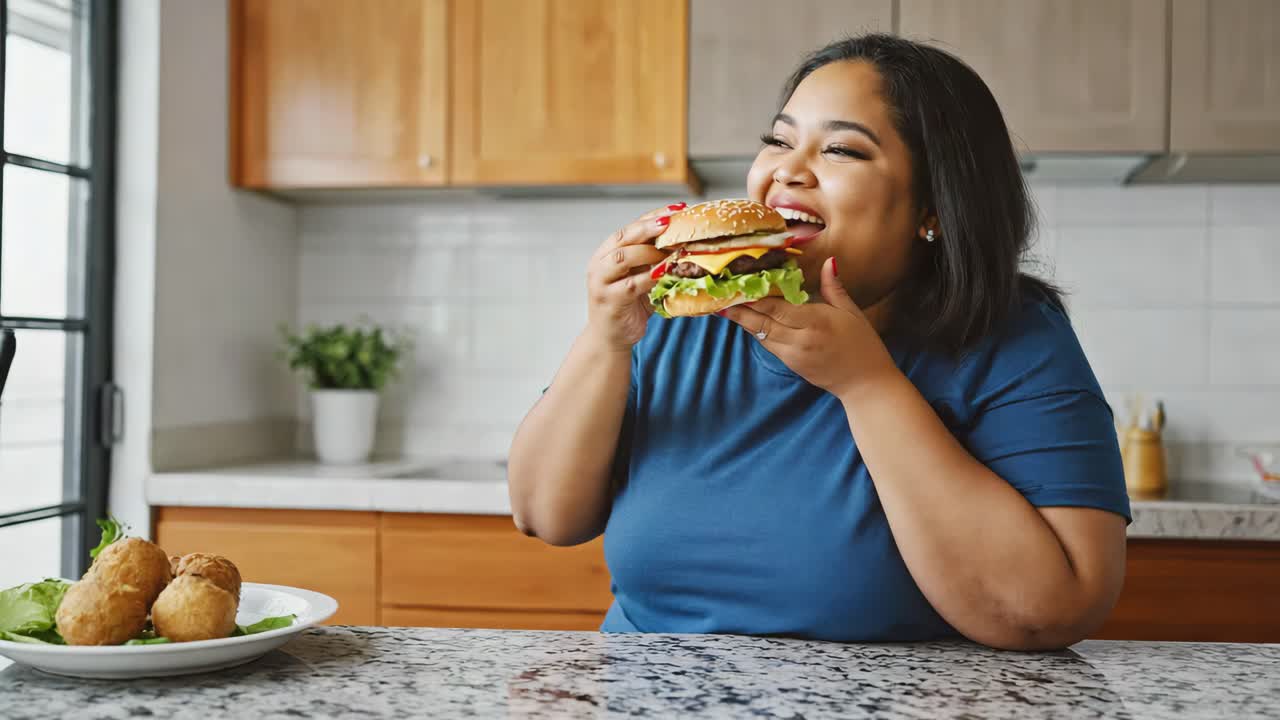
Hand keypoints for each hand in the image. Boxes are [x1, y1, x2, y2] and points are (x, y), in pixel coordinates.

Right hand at [583, 204, 683, 350]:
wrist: (610, 337)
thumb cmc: (629, 305)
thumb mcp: (641, 276)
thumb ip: (655, 260)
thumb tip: (688, 240)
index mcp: (607, 252)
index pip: (630, 227)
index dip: (653, 216)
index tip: (677, 209)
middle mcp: (599, 263)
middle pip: (623, 237)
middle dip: (649, 227)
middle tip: (672, 222)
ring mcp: (601, 282)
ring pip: (623, 257)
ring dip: (650, 251)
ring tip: (671, 249)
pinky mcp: (609, 300)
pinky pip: (632, 284)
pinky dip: (651, 277)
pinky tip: (666, 273)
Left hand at [722, 258, 898, 399]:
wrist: (865, 384)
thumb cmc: (863, 345)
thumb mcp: (851, 312)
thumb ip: (834, 288)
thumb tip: (828, 262)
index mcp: (816, 322)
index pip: (776, 307)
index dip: (754, 297)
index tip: (738, 284)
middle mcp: (800, 339)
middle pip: (761, 322)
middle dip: (739, 310)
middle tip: (719, 297)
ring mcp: (794, 355)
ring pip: (760, 335)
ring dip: (743, 321)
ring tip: (726, 307)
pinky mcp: (791, 365)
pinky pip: (769, 346)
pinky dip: (756, 332)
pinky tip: (747, 322)